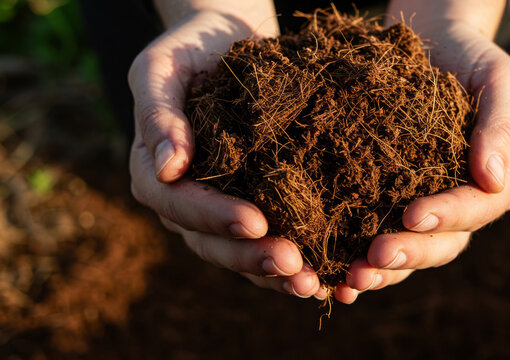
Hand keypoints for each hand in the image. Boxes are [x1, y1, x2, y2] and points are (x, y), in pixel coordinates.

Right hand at [128, 8, 326, 299]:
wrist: (225, 44)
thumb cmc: (190, 50)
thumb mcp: (162, 68)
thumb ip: (157, 113)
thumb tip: (168, 168)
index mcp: (156, 172)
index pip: (179, 204)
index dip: (215, 217)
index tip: (255, 221)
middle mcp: (184, 201)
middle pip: (211, 242)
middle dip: (252, 257)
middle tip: (294, 265)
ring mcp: (217, 210)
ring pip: (240, 253)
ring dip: (274, 273)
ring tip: (312, 282)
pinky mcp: (252, 207)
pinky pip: (266, 242)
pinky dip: (290, 262)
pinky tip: (323, 274)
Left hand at [334, 16, 509, 302]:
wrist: (429, 47)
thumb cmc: (470, 59)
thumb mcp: (498, 79)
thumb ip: (501, 125)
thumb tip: (493, 177)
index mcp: (493, 182)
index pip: (476, 209)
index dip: (447, 216)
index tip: (411, 214)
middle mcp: (459, 205)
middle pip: (441, 243)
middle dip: (408, 253)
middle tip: (374, 257)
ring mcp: (422, 207)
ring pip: (409, 251)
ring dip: (382, 270)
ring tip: (350, 277)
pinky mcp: (387, 203)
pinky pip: (375, 236)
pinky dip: (356, 258)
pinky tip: (332, 274)